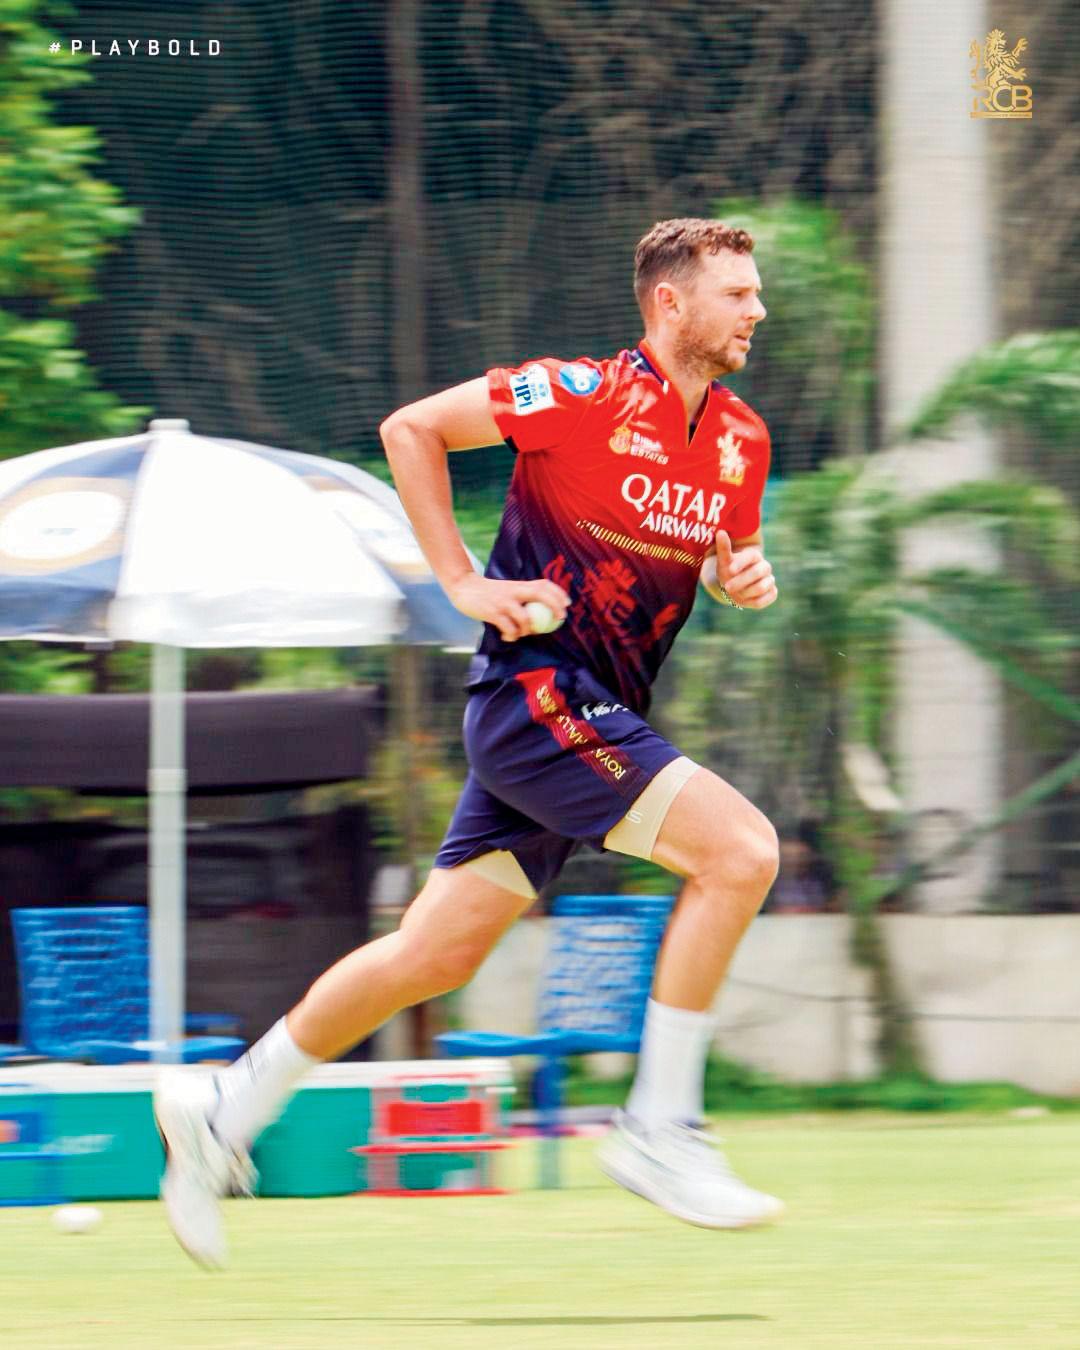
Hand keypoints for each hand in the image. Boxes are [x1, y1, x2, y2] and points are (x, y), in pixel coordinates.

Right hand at [447, 573, 570, 640]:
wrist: (464, 587)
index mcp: (519, 585)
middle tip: (559, 619)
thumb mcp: (508, 589)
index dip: (558, 593)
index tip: (567, 604)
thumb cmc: (488, 592)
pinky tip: (507, 636)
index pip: (543, 584)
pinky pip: (509, 628)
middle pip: (540, 595)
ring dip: (527, 630)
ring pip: (525, 618)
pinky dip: (511, 636)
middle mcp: (514, 591)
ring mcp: (503, 602)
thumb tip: (540, 609)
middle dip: (554, 606)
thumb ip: (522, 594)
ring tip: (520, 633)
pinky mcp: (492, 612)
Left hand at [713, 530, 777, 608]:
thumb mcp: (723, 561)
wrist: (734, 588)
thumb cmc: (729, 572)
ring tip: (735, 593)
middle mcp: (765, 566)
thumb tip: (720, 532)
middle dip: (741, 581)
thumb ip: (723, 548)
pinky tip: (745, 599)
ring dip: (745, 592)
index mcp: (754, 556)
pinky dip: (753, 601)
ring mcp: (770, 580)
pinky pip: (766, 599)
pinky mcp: (772, 593)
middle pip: (758, 572)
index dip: (741, 563)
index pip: (751, 556)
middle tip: (727, 587)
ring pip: (762, 587)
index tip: (730, 570)